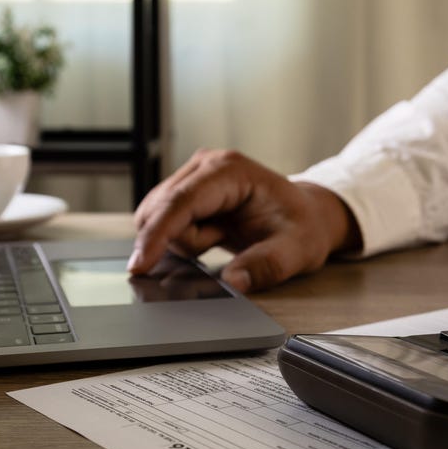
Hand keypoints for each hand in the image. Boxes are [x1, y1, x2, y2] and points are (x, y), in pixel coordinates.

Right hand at [129, 149, 360, 292]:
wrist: (307, 216)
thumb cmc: (302, 227)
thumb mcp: (295, 251)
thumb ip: (265, 266)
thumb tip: (233, 282)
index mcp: (230, 170)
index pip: (180, 202)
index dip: (156, 234)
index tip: (139, 265)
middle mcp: (206, 166)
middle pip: (161, 211)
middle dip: (182, 241)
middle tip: (221, 242)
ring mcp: (193, 176)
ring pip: (158, 219)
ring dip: (185, 241)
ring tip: (222, 236)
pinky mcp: (187, 192)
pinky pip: (165, 224)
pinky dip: (185, 239)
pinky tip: (213, 235)